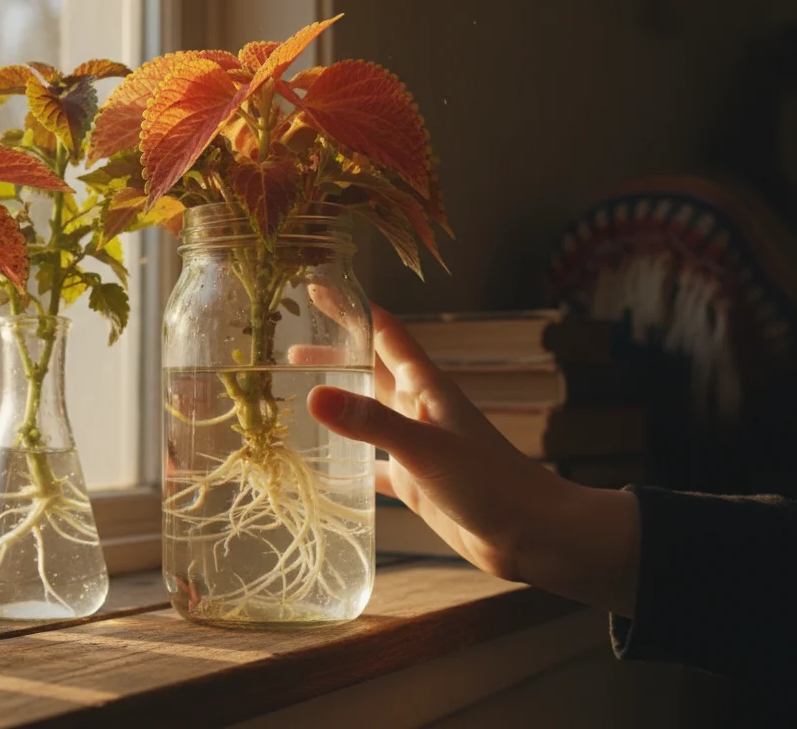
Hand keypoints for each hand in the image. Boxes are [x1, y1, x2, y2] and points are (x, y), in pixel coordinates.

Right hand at [305, 303, 640, 616]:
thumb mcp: (426, 447)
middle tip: (290, 349)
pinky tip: (325, 465)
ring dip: (339, 403)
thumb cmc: (491, 481)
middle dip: (334, 356)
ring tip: (299, 396)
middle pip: (370, 371)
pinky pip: (374, 464)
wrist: (532, 534)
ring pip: (369, 414)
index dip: (353, 308)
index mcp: (426, 387)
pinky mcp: (415, 481)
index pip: (384, 333)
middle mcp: (419, 409)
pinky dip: (349, 460)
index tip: (317, 288)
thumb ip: (372, 423)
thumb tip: (314, 395)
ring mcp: (417, 445)